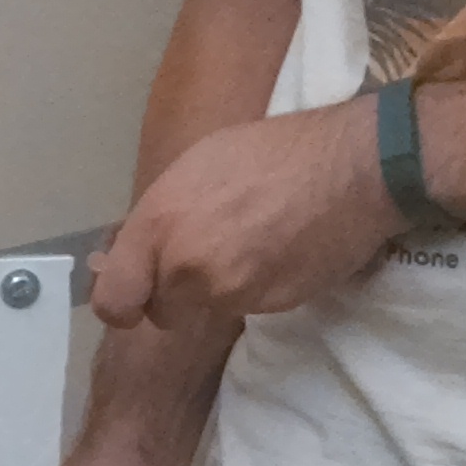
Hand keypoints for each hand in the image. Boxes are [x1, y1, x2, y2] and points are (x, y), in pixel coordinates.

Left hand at [92, 96, 408, 330]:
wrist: (353, 168)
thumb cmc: (272, 152)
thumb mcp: (195, 168)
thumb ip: (157, 219)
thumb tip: (119, 256)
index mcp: (159, 223)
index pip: (113, 301)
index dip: (122, 303)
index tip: (136, 298)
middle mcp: (185, 265)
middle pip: (162, 312)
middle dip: (176, 294)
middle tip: (206, 259)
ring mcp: (228, 292)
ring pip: (206, 309)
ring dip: (219, 289)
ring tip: (251, 243)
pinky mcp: (268, 307)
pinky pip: (246, 307)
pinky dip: (256, 289)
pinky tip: (277, 251)